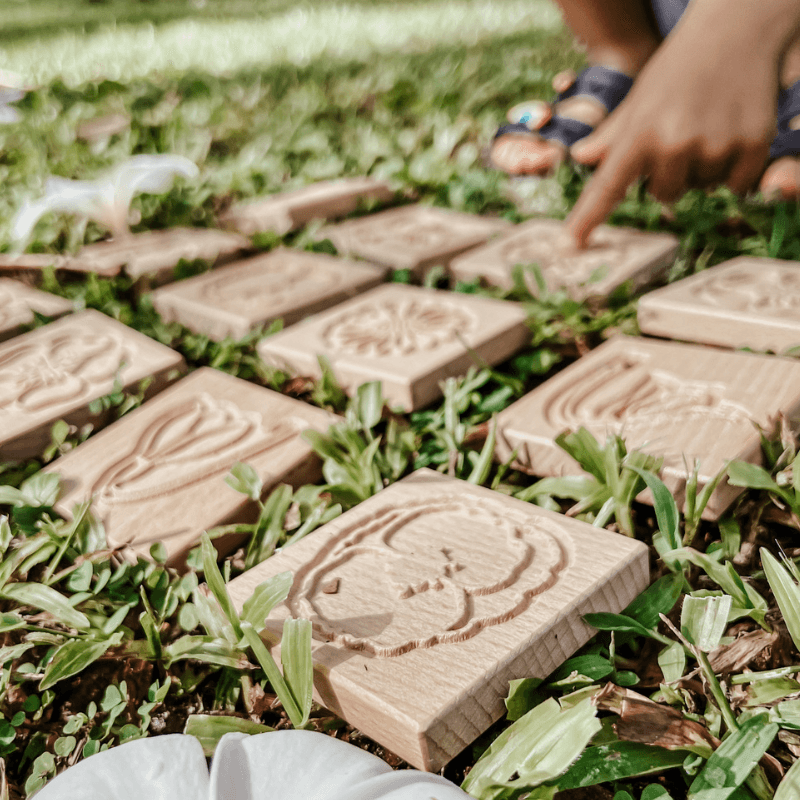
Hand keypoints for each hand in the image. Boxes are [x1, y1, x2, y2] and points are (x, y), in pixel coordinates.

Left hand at [565, 10, 778, 246]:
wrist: (735, 31)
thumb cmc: (679, 69)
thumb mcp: (638, 100)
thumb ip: (612, 136)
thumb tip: (581, 158)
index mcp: (639, 134)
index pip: (606, 187)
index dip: (587, 219)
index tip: (569, 245)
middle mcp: (673, 144)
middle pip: (664, 195)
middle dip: (670, 174)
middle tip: (682, 135)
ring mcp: (714, 146)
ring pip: (702, 188)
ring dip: (704, 168)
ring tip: (709, 127)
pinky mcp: (752, 145)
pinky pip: (736, 185)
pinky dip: (735, 169)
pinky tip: (732, 133)